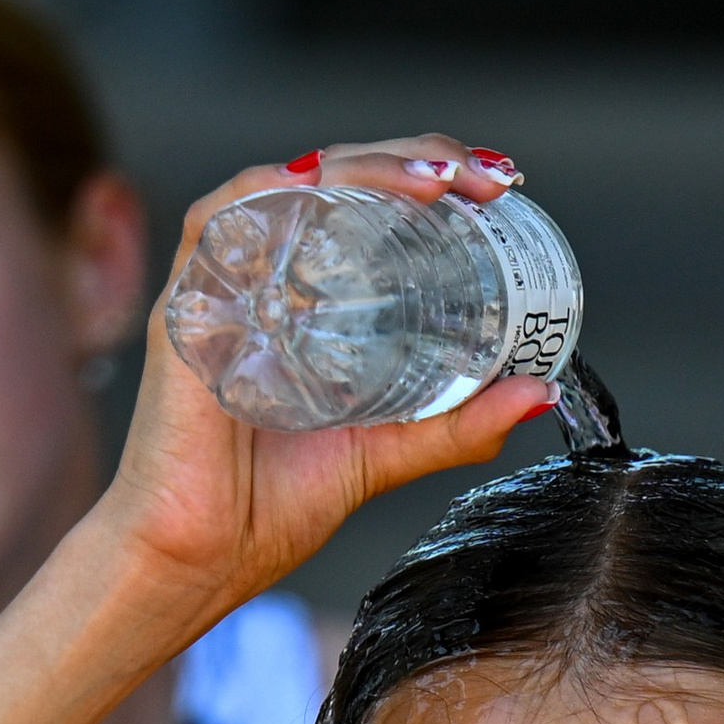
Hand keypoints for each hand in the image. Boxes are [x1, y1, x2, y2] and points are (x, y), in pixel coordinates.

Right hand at [96, 138, 558, 625]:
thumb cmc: (263, 511)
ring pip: (287, 183)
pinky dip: (271, 193)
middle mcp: (265, 279)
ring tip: (432, 182)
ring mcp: (223, 287)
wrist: (193, 565)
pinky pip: (217, 222)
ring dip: (361, 165)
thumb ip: (456, 426)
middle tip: (482, 177)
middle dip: (416, 158)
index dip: (432, 178)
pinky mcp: (184, 308)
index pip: (368, 206)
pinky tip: (327, 188)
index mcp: (308, 302)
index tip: (498, 187)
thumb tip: (539, 392)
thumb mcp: (384, 457)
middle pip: (336, 178)